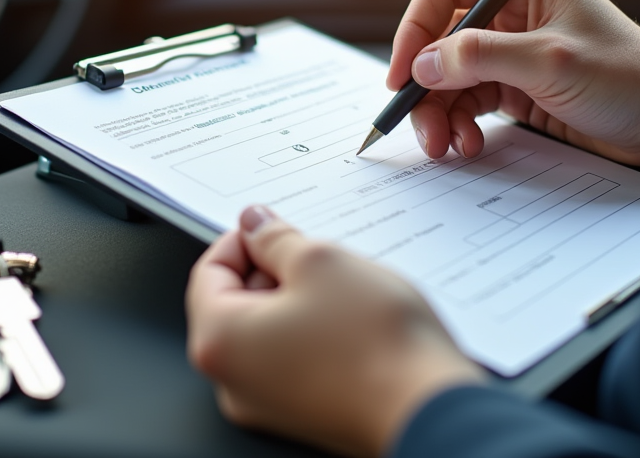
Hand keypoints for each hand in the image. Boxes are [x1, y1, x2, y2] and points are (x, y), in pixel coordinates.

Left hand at [186, 206, 485, 456]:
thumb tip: (256, 225)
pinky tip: (355, 321)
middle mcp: (233, 382)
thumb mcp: (320, 261)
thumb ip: (276, 238)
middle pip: (236, 303)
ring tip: (345, 289)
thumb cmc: (376, 344)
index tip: (273, 226)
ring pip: (270, 330)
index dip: (243, 239)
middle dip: (274, 270)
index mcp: (220, 342)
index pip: (208, 271)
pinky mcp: (305, 413)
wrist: (431, 410)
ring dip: (300, 299)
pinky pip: (295, 358)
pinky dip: (316, 331)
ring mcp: (269, 404)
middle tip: (318, 256)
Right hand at [387, 0, 639, 166]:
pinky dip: (460, 123)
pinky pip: (469, 100)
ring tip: (445, 144)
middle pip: (440, 38)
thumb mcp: (550, 62)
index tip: (404, 71)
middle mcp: (513, 9)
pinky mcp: (516, 85)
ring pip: (449, 75)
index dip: (416, 26)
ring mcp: (512, 49)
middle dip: (425, 83)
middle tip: (419, 123)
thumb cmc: (627, 76)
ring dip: (440, 111)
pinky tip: (468, 143)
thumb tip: (422, 65)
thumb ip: (481, 58)